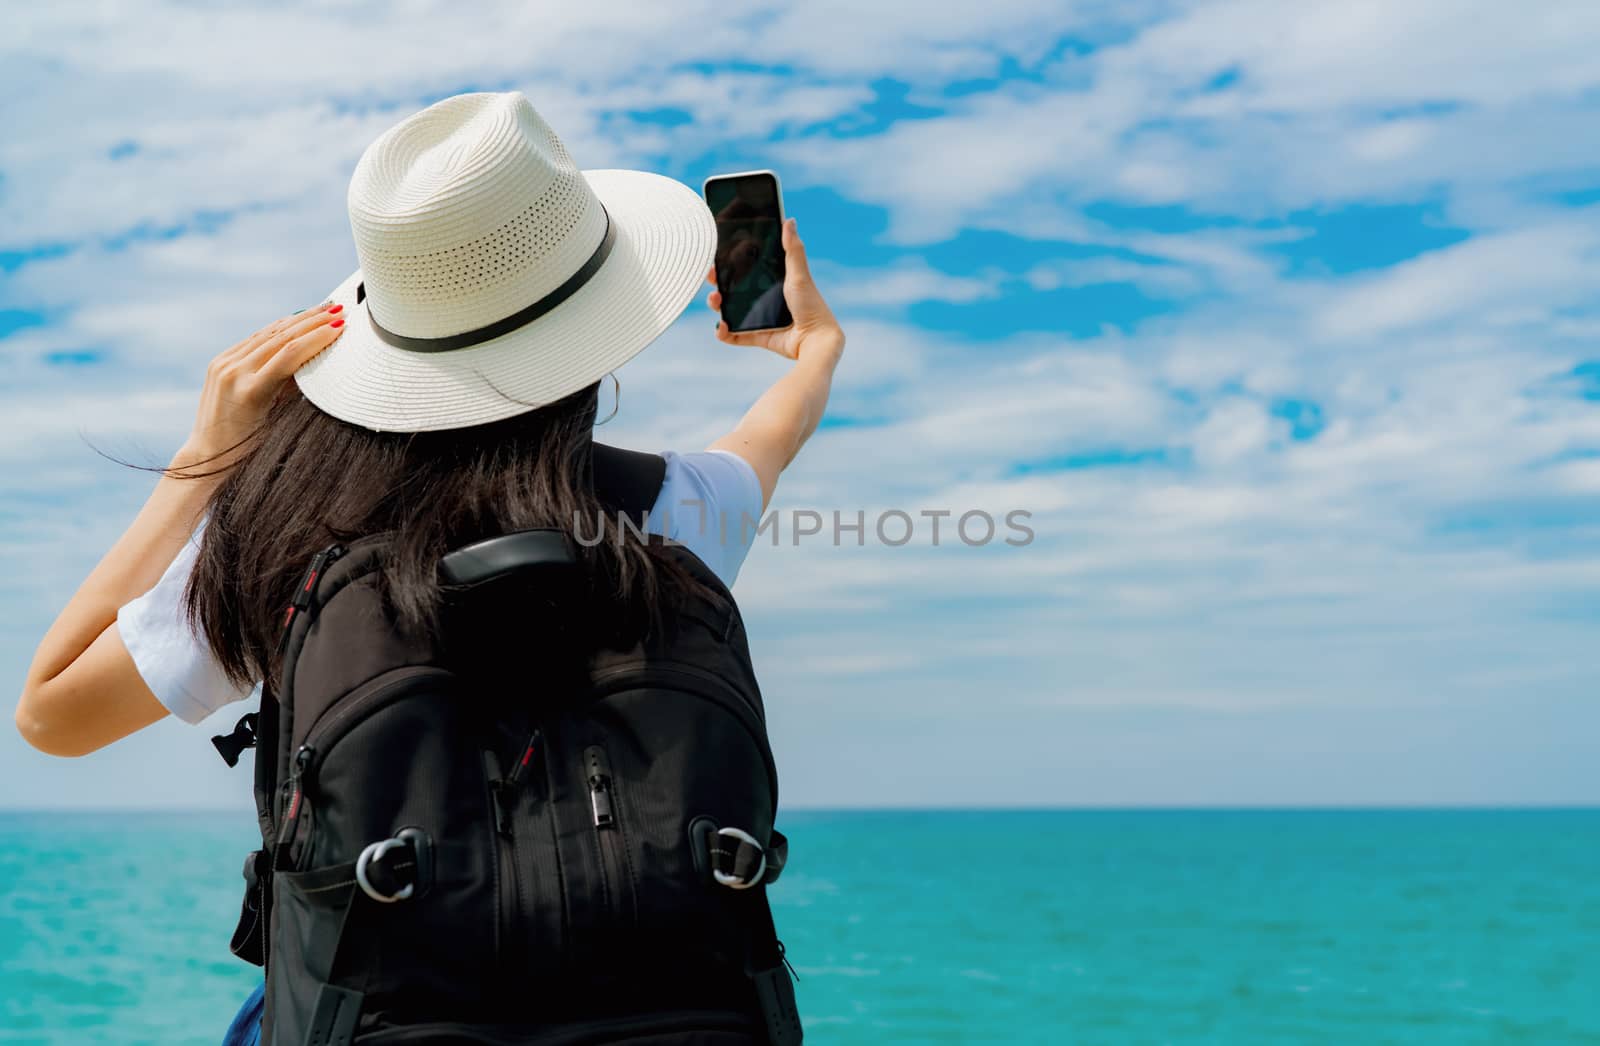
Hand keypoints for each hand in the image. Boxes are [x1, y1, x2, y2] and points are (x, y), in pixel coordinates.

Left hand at [178, 303, 346, 470]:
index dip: (318, 337)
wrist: (209, 454)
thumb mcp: (280, 420)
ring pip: (268, 334)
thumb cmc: (251, 449)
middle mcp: (234, 373)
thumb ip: (296, 388)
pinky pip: (254, 340)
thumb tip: (318, 357)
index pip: (291, 353)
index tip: (341, 325)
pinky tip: (295, 320)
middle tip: (338, 309)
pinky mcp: (220, 362)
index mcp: (251, 391)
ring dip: (298, 320)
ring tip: (323, 309)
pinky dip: (278, 329)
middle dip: (312, 321)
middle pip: (280, 337)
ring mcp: (223, 365)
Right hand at [706, 217, 844, 363]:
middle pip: (733, 288)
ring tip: (715, 300)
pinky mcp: (758, 337)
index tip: (717, 257)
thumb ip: (793, 249)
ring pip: (730, 310)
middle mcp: (764, 298)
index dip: (730, 263)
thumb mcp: (799, 274)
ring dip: (717, 304)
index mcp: (773, 282)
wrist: (815, 340)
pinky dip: (724, 333)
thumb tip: (789, 220)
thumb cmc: (812, 305)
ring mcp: (759, 318)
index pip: (746, 269)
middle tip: (711, 277)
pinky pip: (735, 335)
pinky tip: (721, 327)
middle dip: (718, 282)